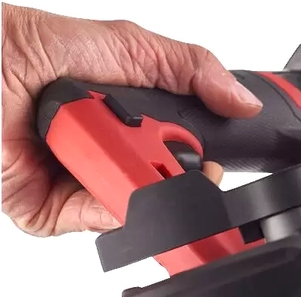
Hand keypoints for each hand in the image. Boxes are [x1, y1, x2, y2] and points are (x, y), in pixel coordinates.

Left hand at [1, 3, 261, 235]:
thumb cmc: (35, 48)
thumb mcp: (132, 49)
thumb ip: (191, 70)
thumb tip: (242, 101)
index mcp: (132, 122)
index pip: (181, 153)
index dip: (201, 162)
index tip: (213, 162)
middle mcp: (111, 154)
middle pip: (161, 186)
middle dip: (174, 178)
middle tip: (173, 160)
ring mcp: (84, 183)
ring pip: (132, 209)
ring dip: (138, 189)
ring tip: (126, 155)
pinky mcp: (54, 208)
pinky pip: (95, 221)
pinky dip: (107, 209)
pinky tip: (107, 178)